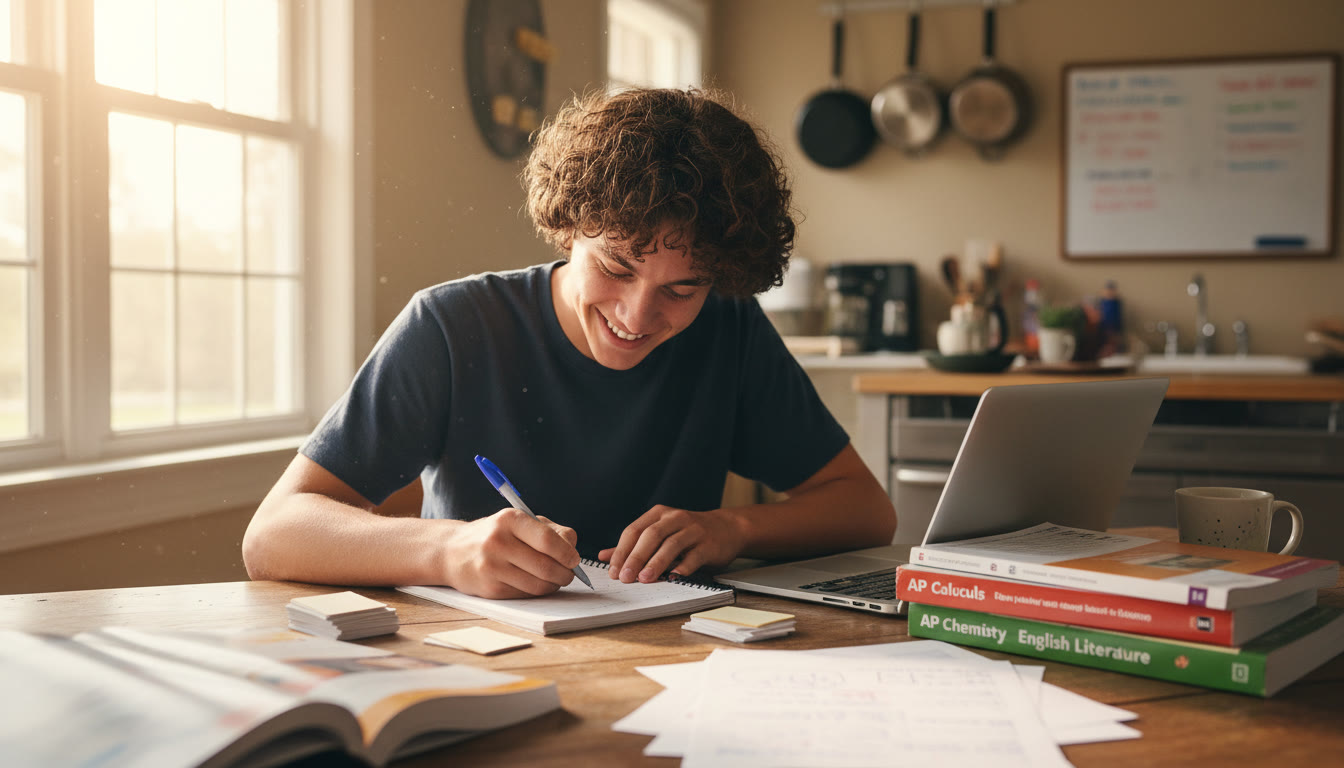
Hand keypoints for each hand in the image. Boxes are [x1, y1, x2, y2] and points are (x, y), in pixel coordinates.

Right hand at [442, 508, 580, 598]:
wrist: (452, 551)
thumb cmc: (494, 535)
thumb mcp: (518, 522)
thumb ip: (549, 530)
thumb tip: (573, 548)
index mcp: (510, 519)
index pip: (548, 540)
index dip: (567, 553)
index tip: (574, 559)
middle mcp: (498, 542)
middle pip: (545, 566)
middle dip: (565, 574)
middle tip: (569, 574)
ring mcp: (492, 567)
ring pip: (537, 585)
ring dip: (553, 585)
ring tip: (555, 580)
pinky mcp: (489, 589)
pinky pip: (525, 595)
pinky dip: (537, 592)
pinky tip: (536, 584)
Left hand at [598, 505, 744, 583]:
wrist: (727, 528)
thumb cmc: (688, 533)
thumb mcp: (660, 533)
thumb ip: (633, 545)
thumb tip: (604, 557)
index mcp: (659, 515)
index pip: (634, 530)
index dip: (621, 551)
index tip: (613, 571)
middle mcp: (675, 518)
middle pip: (650, 536)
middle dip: (635, 557)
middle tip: (625, 577)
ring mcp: (693, 530)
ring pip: (671, 544)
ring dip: (656, 563)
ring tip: (644, 579)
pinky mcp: (708, 544)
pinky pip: (694, 555)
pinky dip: (683, 567)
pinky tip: (674, 577)